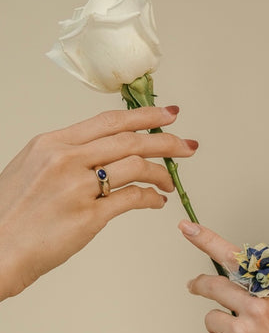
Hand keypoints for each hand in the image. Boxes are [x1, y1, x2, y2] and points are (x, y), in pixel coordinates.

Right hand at [0, 106, 197, 300]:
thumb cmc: (10, 212)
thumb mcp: (32, 167)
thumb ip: (66, 155)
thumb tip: (99, 153)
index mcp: (52, 143)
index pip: (109, 121)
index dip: (144, 116)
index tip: (168, 114)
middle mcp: (66, 159)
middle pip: (130, 140)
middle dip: (166, 141)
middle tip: (186, 145)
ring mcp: (78, 188)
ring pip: (136, 166)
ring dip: (161, 173)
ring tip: (170, 181)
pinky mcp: (88, 217)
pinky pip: (132, 199)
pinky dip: (151, 198)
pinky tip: (157, 201)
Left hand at [178, 220, 268, 332]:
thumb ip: (259, 299)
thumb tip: (229, 286)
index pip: (237, 259)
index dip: (207, 239)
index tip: (187, 227)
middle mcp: (258, 308)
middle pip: (213, 284)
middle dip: (199, 285)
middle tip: (192, 285)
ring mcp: (240, 331)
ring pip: (210, 318)